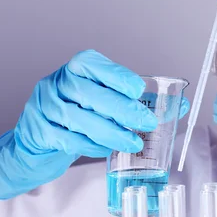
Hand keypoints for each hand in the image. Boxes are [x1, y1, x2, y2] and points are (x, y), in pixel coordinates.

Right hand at [0, 50, 189, 199]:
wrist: (37, 142)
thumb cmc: (80, 115)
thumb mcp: (104, 102)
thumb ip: (137, 102)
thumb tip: (180, 106)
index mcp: (77, 69)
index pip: (93, 65)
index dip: (116, 76)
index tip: (139, 89)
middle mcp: (57, 83)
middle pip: (89, 94)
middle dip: (122, 109)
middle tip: (148, 122)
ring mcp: (45, 107)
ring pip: (80, 119)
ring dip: (111, 133)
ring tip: (134, 143)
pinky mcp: (39, 131)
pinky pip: (69, 139)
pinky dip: (92, 146)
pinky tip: (107, 151)